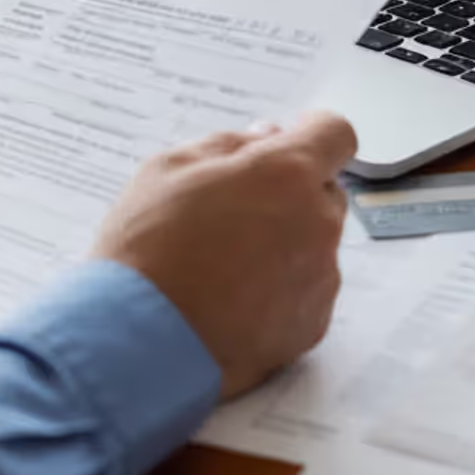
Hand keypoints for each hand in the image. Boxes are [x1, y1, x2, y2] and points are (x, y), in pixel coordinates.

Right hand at [93, 111, 354, 397]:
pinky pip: (306, 291)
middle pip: (323, 190)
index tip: (290, 139)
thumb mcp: (167, 168)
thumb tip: (263, 138)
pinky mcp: (313, 325)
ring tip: (224, 262)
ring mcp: (320, 279)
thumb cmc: (147, 249)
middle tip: (232, 207)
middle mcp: (317, 223)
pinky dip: (280, 288)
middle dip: (288, 190)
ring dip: (284, 241)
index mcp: (286, 174)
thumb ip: (227, 144)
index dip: (311, 132)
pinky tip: (232, 298)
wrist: (141, 342)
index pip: (334, 134)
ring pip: (314, 243)